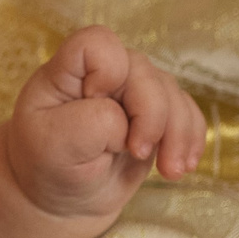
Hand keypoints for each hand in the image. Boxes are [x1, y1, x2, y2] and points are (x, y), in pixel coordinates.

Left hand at [8, 25, 205, 216]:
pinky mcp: (155, 115)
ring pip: (172, 94)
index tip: (96, 106)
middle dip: (152, 116)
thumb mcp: (55, 145)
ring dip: (178, 134)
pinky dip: (191, 139)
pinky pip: (187, 113)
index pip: (97, 43)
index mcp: (67, 72)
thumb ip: (91, 122)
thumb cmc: (47, 164)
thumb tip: (127, 119)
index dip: (107, 71)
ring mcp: (132, 92)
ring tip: (170, 172)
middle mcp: (103, 74)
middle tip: (138, 153)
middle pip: (145, 73)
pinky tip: (182, 165)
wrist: (61, 194)